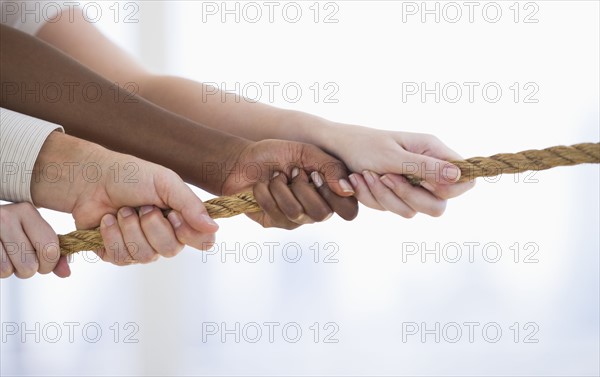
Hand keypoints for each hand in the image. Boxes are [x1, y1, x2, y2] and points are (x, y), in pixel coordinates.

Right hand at [0, 202, 69, 278]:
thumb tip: (66, 273)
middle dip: (30, 270)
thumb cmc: (11, 235)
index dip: (49, 264)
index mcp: (27, 211)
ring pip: (9, 270)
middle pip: (30, 264)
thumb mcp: (33, 236)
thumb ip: (53, 254)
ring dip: (11, 270)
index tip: (44, 263)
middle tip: (24, 261)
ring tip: (7, 257)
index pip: (50, 248)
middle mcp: (6, 216)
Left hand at [31, 132, 217, 265]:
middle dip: (152, 226)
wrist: (91, 179)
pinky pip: (122, 258)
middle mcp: (164, 236)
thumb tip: (214, 229)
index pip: (202, 241)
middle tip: (142, 207)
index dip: (188, 232)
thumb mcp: (166, 183)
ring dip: (130, 229)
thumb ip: (191, 205)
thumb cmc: (131, 176)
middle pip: (171, 250)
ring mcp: (141, 247)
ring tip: (122, 211)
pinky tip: (108, 220)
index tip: (174, 215)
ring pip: (146, 256)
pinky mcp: (117, 254)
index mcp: (182, 219)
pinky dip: (112, 235)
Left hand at [221, 139, 358, 228]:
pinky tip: (262, 185)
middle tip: (292, 173)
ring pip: (296, 213)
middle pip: (322, 214)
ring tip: (275, 177)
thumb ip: (331, 168)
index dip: (334, 196)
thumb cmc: (277, 154)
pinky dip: (265, 192)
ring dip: (281, 188)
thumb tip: (348, 190)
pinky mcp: (274, 222)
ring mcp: (295, 219)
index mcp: (329, 193)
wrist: (243, 160)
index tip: (315, 175)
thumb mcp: (306, 153)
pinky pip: (275, 213)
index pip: (348, 210)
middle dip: (302, 187)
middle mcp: (316, 210)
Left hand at [319, 124, 474, 217]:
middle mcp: (426, 170)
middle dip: (408, 197)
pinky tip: (358, 180)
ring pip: (411, 211)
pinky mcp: (394, 196)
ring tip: (365, 175)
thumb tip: (459, 175)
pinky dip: (372, 198)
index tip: (424, 184)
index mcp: (432, 151)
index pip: (464, 180)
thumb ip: (425, 167)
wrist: (332, 149)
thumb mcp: (393, 156)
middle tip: (385, 178)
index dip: (451, 189)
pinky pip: (391, 209)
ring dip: (384, 196)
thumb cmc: (362, 145)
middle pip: (438, 206)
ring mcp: (411, 185)